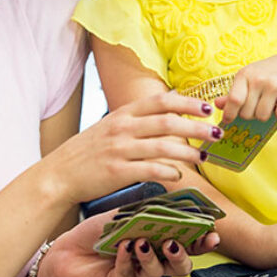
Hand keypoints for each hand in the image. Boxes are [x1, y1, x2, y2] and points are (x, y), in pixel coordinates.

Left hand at [36, 210, 219, 276]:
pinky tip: (123, 248)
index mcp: (157, 241)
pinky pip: (130, 275)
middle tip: (177, 242)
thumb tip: (169, 202)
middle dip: (184, 254)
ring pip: (158, 273)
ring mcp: (138, 274)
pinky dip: (127, 259)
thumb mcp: (123, 216)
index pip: (186, 243)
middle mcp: (151, 260)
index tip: (211, 233)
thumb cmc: (96, 233)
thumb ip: (146, 212)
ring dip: (152, 257)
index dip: (201, 241)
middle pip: (180, 265)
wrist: (66, 250)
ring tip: (142, 243)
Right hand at [41, 91, 220, 204]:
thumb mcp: (109, 126)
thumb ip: (136, 119)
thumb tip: (168, 110)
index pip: (160, 101)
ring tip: (204, 157)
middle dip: (196, 127)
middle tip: (217, 133)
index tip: (207, 108)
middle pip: (167, 122)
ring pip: (163, 147)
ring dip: (188, 152)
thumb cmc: (87, 151)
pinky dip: (168, 172)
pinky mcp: (117, 173)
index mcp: (122, 114)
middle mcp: (122, 128)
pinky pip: (150, 170)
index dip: (187, 102)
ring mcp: (119, 150)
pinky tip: (178, 175)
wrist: (59, 174)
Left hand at [215, 51, 276, 122]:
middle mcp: (259, 78)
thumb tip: (217, 105)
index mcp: (244, 74)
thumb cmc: (269, 73)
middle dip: (250, 115)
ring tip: (270, 102)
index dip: (229, 113)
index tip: (227, 120)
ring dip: (265, 115)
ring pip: (262, 116)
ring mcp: (275, 83)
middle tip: (257, 105)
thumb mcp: (249, 78)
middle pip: (246, 113)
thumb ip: (232, 93)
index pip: (233, 100)